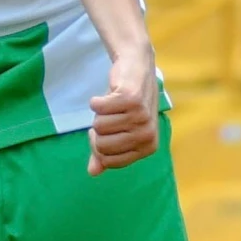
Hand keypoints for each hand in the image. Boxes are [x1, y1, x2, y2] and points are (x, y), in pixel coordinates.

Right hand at [88, 48, 158, 174]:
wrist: (137, 69)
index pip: (108, 159)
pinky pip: (98, 108)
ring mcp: (141, 116)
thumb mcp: (117, 131)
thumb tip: (92, 172)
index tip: (110, 130)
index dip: (99, 145)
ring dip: (99, 113)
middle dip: (98, 130)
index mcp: (148, 147)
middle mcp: (147, 134)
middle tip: (111, 115)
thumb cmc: (126, 104)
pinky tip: (109, 94)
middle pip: (102, 145)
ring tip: (113, 104)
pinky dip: (96, 100)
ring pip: (98, 126)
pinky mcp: (131, 99)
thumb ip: (105, 153)